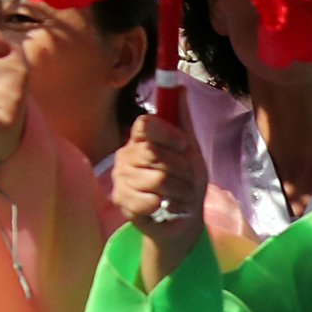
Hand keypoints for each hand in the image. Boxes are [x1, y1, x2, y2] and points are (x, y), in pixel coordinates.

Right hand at [108, 112, 211, 283]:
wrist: (182, 222)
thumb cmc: (186, 185)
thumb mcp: (190, 152)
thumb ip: (182, 121)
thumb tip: (180, 88)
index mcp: (140, 140)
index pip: (145, 124)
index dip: (167, 133)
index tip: (183, 145)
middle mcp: (126, 155)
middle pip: (155, 153)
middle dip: (181, 170)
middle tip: (184, 181)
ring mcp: (121, 179)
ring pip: (157, 179)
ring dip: (178, 192)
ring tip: (178, 197)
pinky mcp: (122, 201)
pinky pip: (149, 199)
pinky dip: (167, 207)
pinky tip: (166, 209)